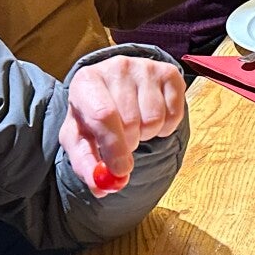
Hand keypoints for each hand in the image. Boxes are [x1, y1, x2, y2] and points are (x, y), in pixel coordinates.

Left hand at [62, 55, 188, 191]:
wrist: (114, 89)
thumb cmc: (93, 118)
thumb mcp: (80, 139)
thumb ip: (86, 164)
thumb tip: (102, 188)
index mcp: (86, 81)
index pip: (103, 114)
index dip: (114, 146)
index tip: (121, 171)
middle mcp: (116, 67)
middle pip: (130, 121)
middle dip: (128, 143)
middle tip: (123, 142)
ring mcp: (145, 67)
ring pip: (154, 119)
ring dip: (146, 134)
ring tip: (135, 127)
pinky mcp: (169, 72)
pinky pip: (174, 114)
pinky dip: (165, 127)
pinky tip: (151, 117)